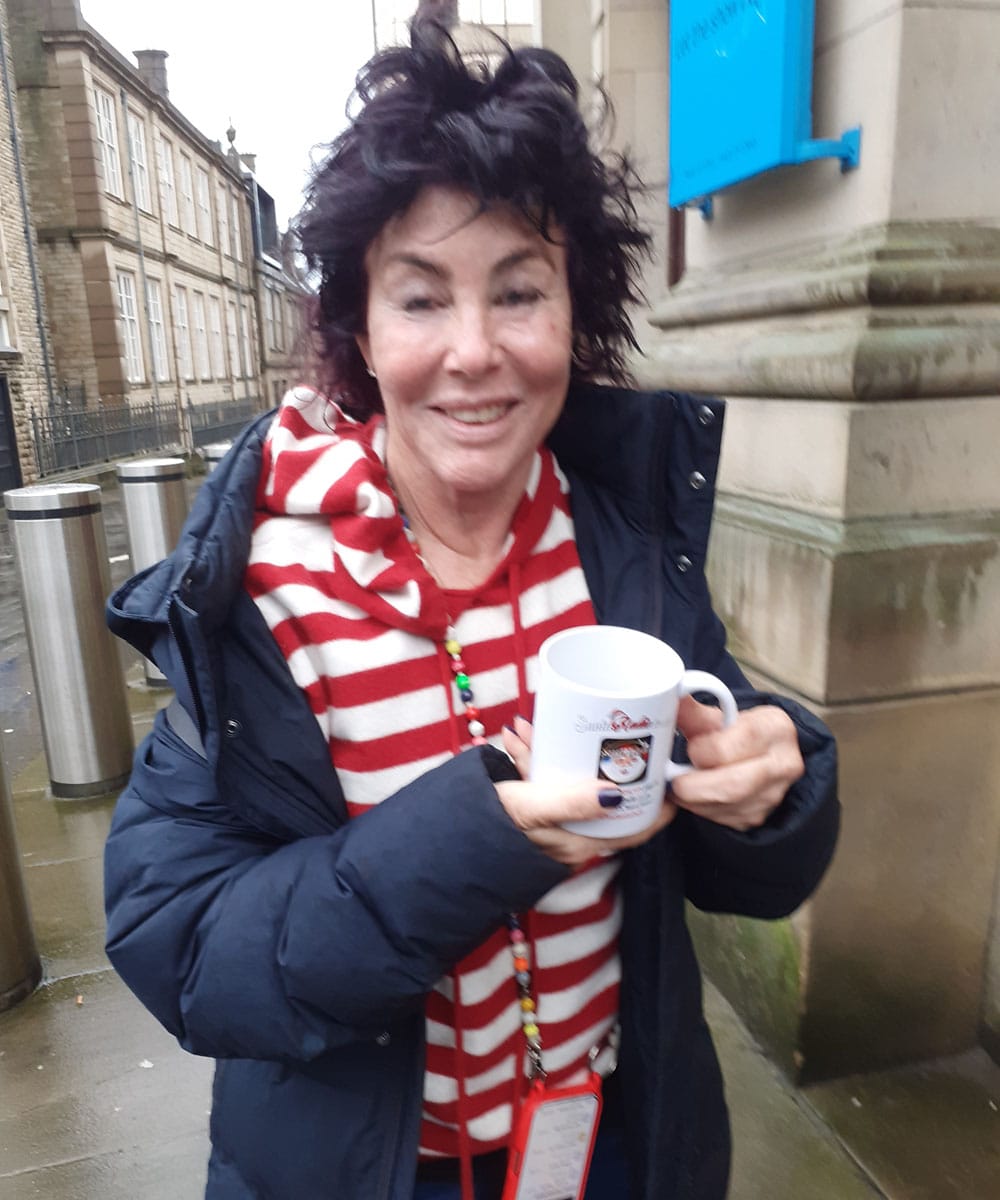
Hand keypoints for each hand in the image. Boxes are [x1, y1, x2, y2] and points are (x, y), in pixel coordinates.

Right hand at [495, 717, 676, 867]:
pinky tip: (516, 737)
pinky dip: (532, 758)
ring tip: (534, 726)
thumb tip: (617, 793)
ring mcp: (549, 823)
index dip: (655, 807)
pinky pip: (540, 782)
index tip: (669, 780)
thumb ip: (573, 801)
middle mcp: (570, 835)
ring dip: (555, 752)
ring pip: (566, 782)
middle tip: (601, 729)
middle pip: (599, 794)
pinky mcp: (528, 813)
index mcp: (580, 842)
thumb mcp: (533, 809)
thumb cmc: (490, 832)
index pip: (632, 828)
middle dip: (597, 760)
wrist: (447, 841)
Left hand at [669, 697, 803, 831]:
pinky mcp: (760, 815)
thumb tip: (670, 700)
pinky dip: (702, 810)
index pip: (742, 740)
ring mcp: (775, 794)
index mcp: (776, 727)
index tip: (690, 750)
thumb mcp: (720, 717)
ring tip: (678, 787)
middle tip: (673, 779)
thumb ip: (695, 713)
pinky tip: (693, 797)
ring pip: (728, 805)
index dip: (708, 749)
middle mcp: (784, 763)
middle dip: (695, 786)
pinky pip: (725, 819)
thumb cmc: (738, 733)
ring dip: (694, 800)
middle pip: (735, 784)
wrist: (760, 755)